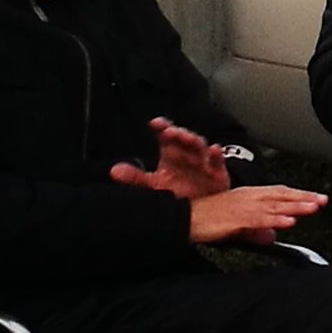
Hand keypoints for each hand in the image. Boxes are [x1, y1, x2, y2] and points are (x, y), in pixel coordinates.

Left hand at [107, 115, 233, 200]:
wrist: (205, 209)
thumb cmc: (180, 192)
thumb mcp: (155, 186)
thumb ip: (135, 179)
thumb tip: (114, 171)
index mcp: (172, 153)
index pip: (166, 136)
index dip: (161, 127)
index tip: (154, 124)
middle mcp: (187, 154)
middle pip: (183, 138)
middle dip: (177, 133)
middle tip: (169, 132)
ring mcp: (203, 162)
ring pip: (199, 147)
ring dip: (193, 140)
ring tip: (186, 138)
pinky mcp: (218, 174)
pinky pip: (217, 163)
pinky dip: (215, 156)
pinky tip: (213, 150)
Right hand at [188, 183, 327, 247]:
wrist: (185, 219)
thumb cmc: (207, 219)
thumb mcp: (238, 225)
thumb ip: (257, 230)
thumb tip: (274, 235)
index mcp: (249, 195)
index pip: (279, 193)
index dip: (299, 195)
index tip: (317, 198)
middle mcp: (249, 196)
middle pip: (281, 196)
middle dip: (304, 198)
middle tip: (323, 200)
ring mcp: (243, 206)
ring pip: (275, 205)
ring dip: (295, 206)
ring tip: (313, 208)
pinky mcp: (236, 218)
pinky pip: (260, 219)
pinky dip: (275, 219)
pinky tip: (288, 222)